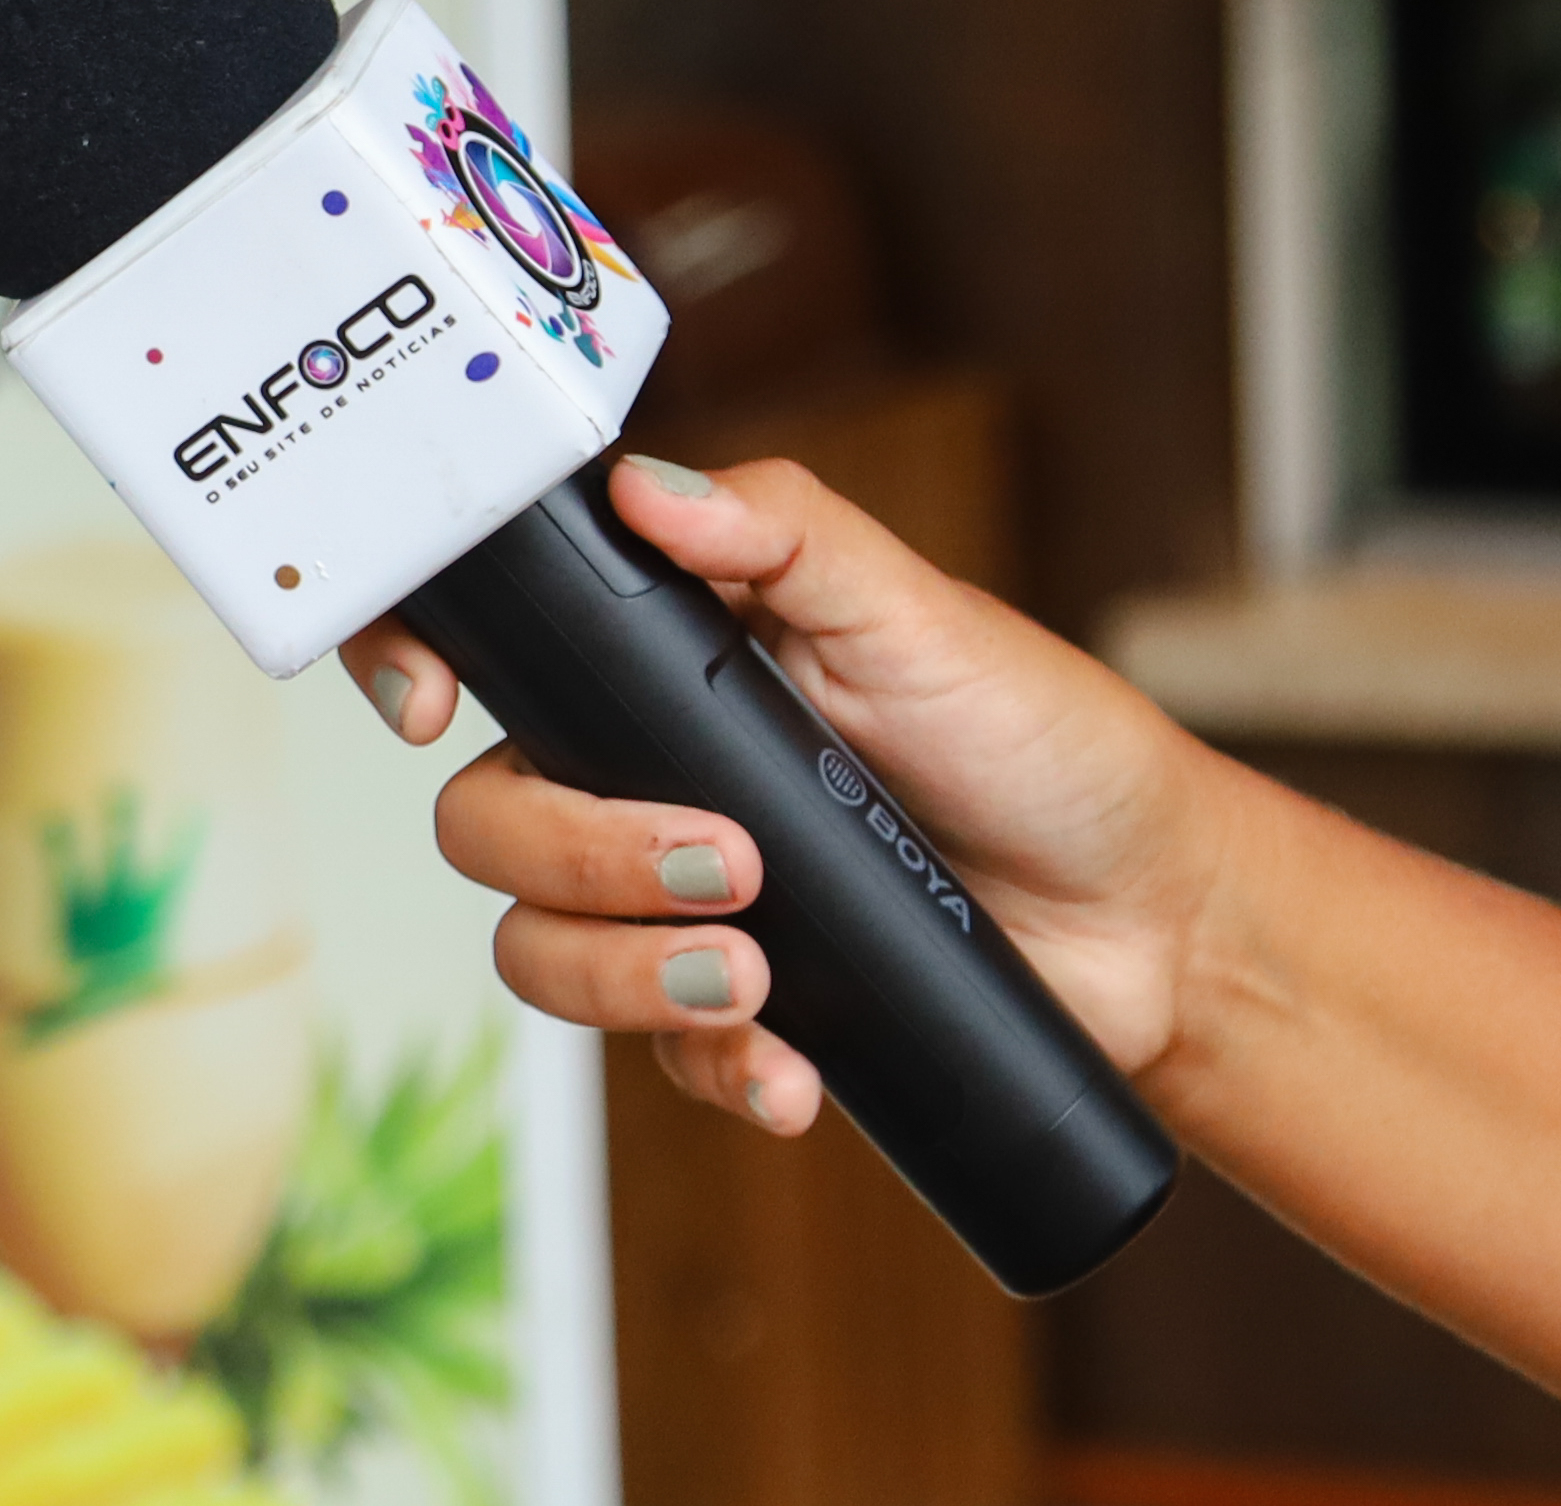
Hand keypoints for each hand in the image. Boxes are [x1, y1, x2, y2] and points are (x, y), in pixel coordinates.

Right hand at [341, 452, 1240, 1136]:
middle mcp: (643, 773)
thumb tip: (643, 487)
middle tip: (721, 860)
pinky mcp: (735, 1009)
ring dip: (621, 973)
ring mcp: (678, 900)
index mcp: (662, 660)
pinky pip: (651, 1060)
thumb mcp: (919, 614)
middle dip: (575, 858)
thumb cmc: (1044, 741)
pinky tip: (793, 1073)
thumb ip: (783, 534)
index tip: (427, 707)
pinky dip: (712, 1069)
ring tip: (753, 978)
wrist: (1154, 923)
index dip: (405, 658)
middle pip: (486, 820)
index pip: (484, 641)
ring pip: (535, 948)